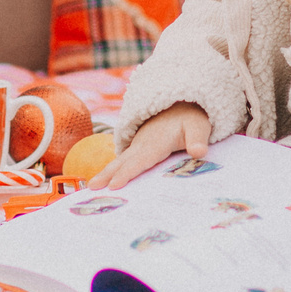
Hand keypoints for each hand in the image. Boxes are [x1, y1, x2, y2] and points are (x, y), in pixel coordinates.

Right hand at [95, 104, 209, 189]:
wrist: (182, 104)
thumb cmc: (191, 118)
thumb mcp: (199, 127)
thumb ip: (198, 140)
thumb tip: (199, 152)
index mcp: (156, 142)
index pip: (140, 160)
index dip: (127, 173)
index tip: (114, 185)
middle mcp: (143, 144)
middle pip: (123, 161)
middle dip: (107, 174)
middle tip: (91, 187)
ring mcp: (138, 145)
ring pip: (120, 160)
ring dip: (105, 172)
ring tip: (90, 185)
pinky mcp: (137, 147)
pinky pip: (123, 159)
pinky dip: (111, 169)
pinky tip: (103, 180)